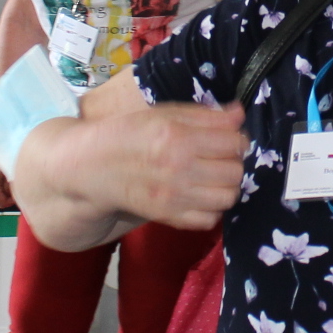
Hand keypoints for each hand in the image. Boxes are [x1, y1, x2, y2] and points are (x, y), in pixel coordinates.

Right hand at [52, 100, 246, 230]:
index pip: (234, 142)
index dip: (237, 139)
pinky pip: (209, 219)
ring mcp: (174, 196)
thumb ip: (203, 115)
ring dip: (226, 186)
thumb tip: (239, 114)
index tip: (228, 139)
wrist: (93, 166)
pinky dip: (211, 208)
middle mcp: (179, 169)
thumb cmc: (129, 133)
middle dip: (233, 163)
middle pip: (235, 171)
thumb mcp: (163, 113)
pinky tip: (201, 195)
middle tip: (220, 158)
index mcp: (178, 137)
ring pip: (228, 197)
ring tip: (213, 177)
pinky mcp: (168, 216)